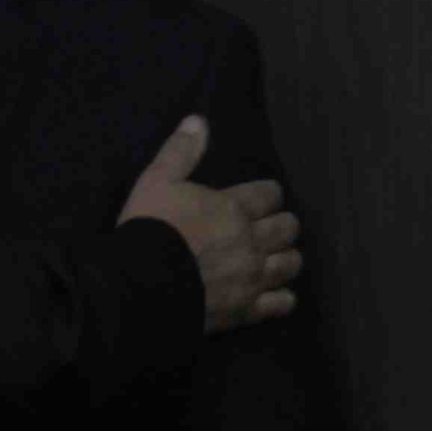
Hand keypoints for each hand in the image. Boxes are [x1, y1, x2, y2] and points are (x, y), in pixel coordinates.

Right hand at [119, 115, 302, 332]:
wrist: (140, 284)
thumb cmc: (149, 229)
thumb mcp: (157, 181)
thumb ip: (181, 152)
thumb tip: (198, 120)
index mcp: (233, 207)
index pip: (270, 194)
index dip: (269, 194)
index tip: (262, 198)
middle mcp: (251, 241)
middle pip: (288, 228)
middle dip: (282, 225)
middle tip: (270, 228)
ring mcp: (252, 277)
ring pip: (290, 263)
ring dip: (286, 258)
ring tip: (275, 258)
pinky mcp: (247, 309)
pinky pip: (281, 303)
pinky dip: (283, 298)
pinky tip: (277, 295)